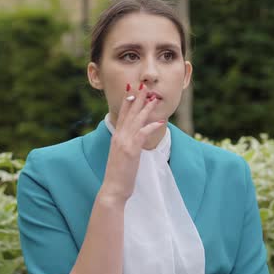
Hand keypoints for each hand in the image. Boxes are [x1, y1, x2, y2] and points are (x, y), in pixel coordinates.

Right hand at [100, 82, 164, 203]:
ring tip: (154, 97)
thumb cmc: (118, 175)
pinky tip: (161, 121)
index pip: (122, 115)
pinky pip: (142, 134)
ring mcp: (124, 142)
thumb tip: (131, 142)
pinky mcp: (131, 150)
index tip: (131, 89)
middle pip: (129, 113)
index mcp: (116, 137)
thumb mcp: (120, 156)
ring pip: (136, 120)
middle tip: (142, 84)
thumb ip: (125, 146)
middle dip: (136, 98)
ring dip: (146, 107)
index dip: (127, 101)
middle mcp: (119, 137)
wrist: (113, 189)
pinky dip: (152, 126)